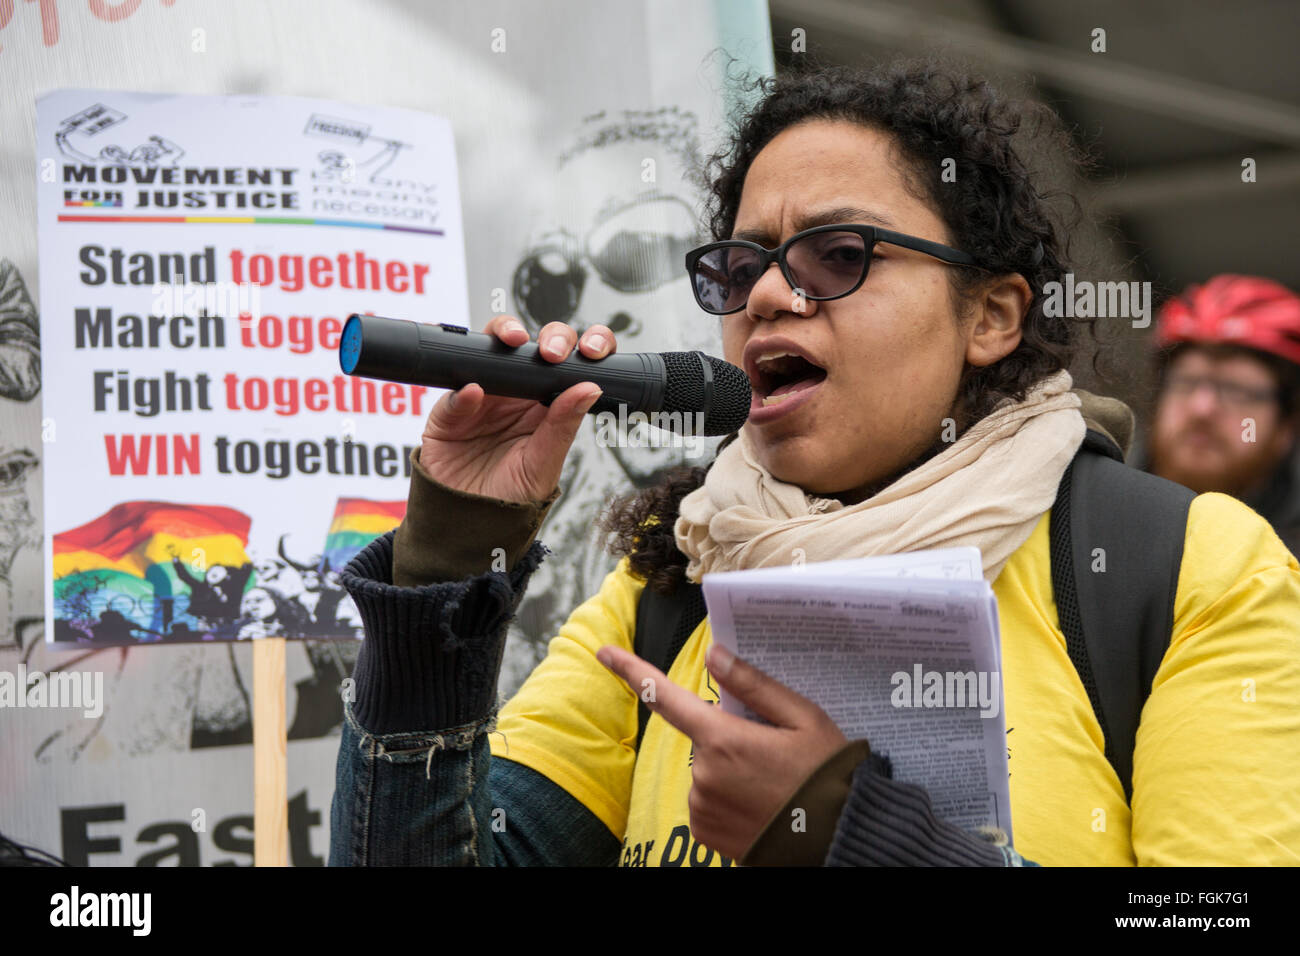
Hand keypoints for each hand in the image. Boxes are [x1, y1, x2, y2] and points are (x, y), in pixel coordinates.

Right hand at [418, 316, 615, 503]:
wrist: (466, 524)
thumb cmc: (509, 497)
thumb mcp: (543, 464)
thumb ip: (562, 426)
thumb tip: (590, 387)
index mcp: (549, 405)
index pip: (574, 365)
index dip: (585, 347)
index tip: (593, 350)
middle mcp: (518, 393)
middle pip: (537, 346)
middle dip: (551, 336)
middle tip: (553, 351)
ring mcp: (483, 396)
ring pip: (494, 347)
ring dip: (505, 333)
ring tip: (514, 341)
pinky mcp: (449, 410)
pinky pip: (454, 392)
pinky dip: (463, 390)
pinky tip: (474, 393)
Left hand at [597, 642, 848, 861]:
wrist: (839, 838)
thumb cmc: (827, 774)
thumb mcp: (803, 718)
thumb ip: (753, 685)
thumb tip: (714, 655)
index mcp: (724, 738)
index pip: (665, 696)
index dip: (631, 670)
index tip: (603, 652)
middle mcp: (704, 773)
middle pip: (704, 737)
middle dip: (729, 738)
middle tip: (774, 754)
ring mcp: (701, 805)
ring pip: (707, 770)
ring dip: (731, 771)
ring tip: (773, 785)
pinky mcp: (705, 832)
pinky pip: (707, 801)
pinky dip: (728, 799)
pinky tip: (760, 806)